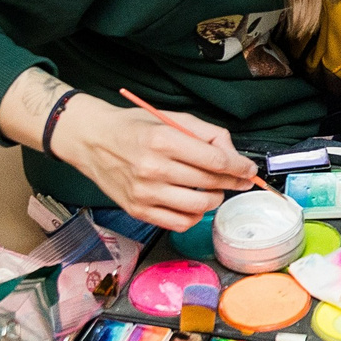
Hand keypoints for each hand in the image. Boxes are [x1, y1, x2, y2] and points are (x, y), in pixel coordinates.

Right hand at [52, 98, 259, 228]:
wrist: (92, 140)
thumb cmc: (134, 127)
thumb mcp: (171, 118)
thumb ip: (207, 134)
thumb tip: (234, 156)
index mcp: (163, 140)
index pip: (216, 160)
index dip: (239, 167)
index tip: (248, 170)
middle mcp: (153, 168)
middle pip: (210, 183)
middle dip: (232, 182)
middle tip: (238, 179)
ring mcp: (144, 193)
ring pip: (199, 206)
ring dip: (214, 198)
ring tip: (213, 189)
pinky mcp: (137, 210)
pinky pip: (180, 222)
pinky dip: (195, 215)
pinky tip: (194, 203)